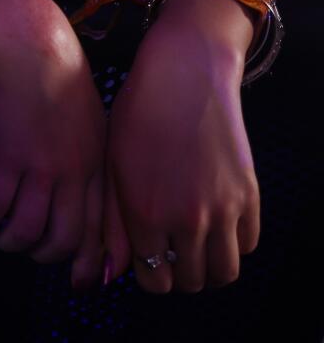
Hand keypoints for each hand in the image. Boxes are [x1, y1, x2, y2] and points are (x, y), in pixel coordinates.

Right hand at [0, 6, 106, 281]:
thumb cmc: (59, 74)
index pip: (101, 228)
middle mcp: (75, 175)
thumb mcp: (91, 117)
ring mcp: (41, 169)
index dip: (88, 259)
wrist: (30, 47)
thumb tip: (76, 177)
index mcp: (98, 165)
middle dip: (46, 256)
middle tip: (28, 254)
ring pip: (30, 231)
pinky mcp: (8, 159)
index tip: (76, 276)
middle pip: (67, 237)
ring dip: (12, 244)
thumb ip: (90, 152)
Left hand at [102, 0, 258, 292]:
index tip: (146, 259)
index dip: (148, 275)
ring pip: (223, 272)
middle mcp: (186, 219)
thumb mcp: (113, 167)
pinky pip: (248, 245)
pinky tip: (215, 225)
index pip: (153, 280)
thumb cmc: (136, 116)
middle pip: (190, 282)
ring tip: (193, 247)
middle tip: (170, 254)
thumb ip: (114, 222)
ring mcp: (222, 209)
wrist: (183, 76)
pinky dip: (232, 244)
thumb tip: (110, 269)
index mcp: (144, 213)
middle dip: (177, 275)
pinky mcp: (249, 196)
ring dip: (207, 268)